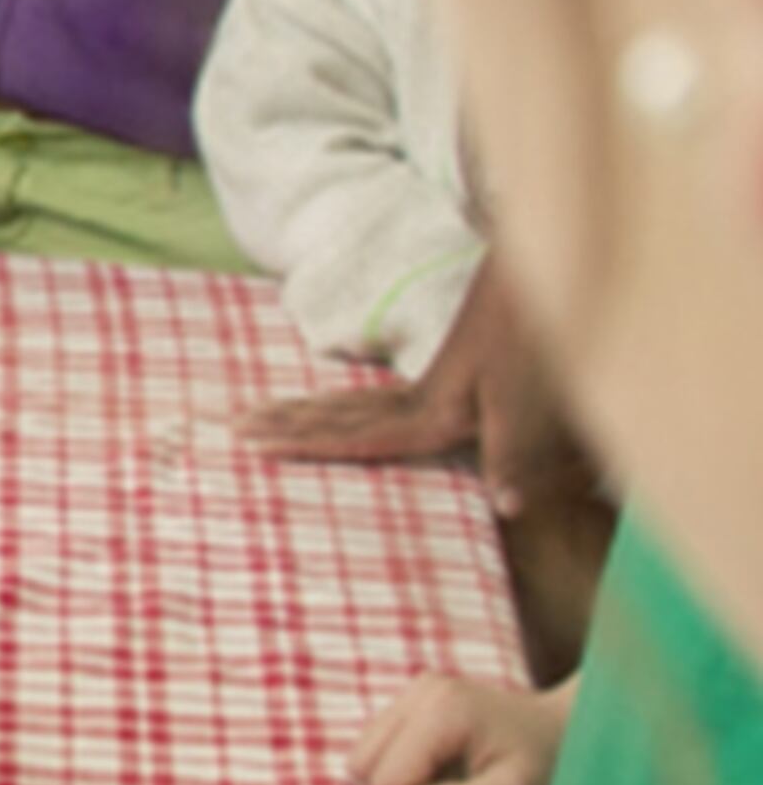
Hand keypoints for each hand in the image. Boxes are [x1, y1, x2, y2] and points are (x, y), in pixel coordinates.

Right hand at [241, 264, 585, 515]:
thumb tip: (506, 507)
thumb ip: (515, 454)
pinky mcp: (452, 373)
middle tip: (235, 423)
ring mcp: (433, 382)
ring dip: (309, 409)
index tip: (254, 445)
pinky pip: (379, 397)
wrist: (550, 277)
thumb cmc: (542, 341)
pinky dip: (349, 404)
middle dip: (287, 421)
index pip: (354, 434)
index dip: (304, 442)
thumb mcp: (532, 402)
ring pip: (354, 401)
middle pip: (339, 413)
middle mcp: (421, 398)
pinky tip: (347, 405)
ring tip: (267, 410)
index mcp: (433, 412)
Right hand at [348, 672, 573, 784]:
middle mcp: (420, 690)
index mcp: (441, 711)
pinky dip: (398, 764)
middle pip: (365, 764)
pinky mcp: (414, 693)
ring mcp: (415, 688)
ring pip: (364, 753)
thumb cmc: (546, 769)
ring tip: (447, 782)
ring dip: (397, 779)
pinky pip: (377, 742)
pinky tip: (439, 767)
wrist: (569, 731)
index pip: (385, 781)